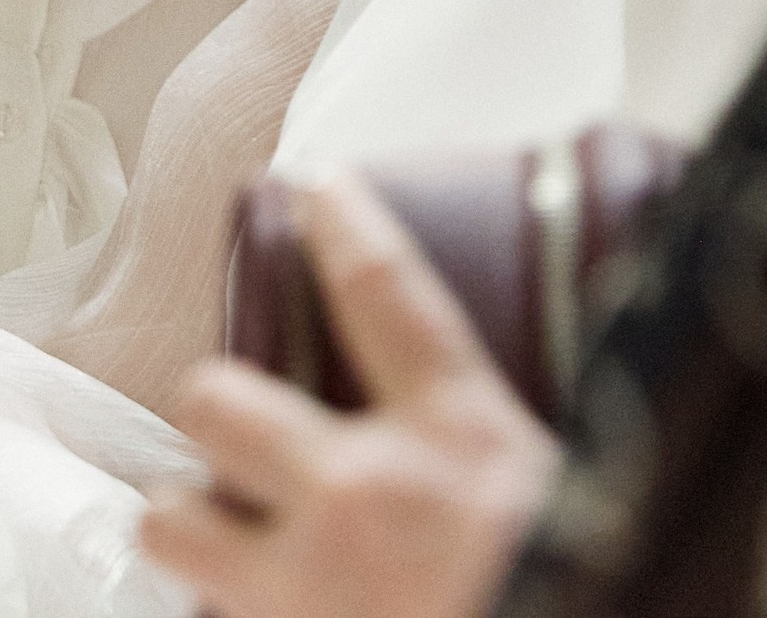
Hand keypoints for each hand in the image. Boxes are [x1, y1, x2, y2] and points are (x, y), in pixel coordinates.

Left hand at [141, 171, 559, 617]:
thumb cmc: (598, 581)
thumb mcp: (583, 492)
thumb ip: (523, 446)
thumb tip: (529, 403)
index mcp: (460, 440)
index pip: (384, 294)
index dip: (344, 227)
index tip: (319, 190)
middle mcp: (361, 498)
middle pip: (214, 399)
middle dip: (219, 410)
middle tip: (249, 433)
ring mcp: (304, 589)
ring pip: (169, 520)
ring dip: (193, 523)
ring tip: (228, 534)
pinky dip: (230, 613)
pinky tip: (270, 608)